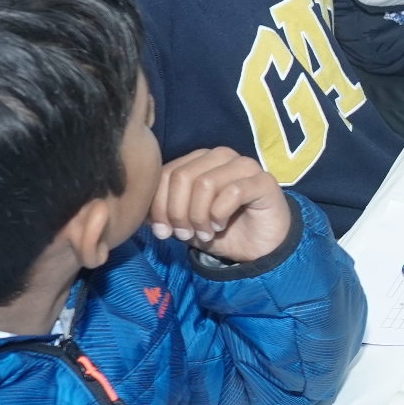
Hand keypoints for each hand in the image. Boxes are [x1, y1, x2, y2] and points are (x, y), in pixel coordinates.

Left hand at [152, 146, 293, 260]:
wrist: (259, 248)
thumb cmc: (221, 230)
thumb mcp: (185, 223)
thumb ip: (164, 212)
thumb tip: (140, 212)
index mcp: (199, 160)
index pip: (166, 173)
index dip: (158, 205)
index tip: (163, 232)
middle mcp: (220, 156)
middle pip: (182, 177)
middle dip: (177, 212)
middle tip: (184, 235)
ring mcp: (244, 165)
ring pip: (205, 183)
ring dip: (199, 216)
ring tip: (203, 232)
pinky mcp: (263, 181)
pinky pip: (233, 192)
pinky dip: (219, 214)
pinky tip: (221, 227)